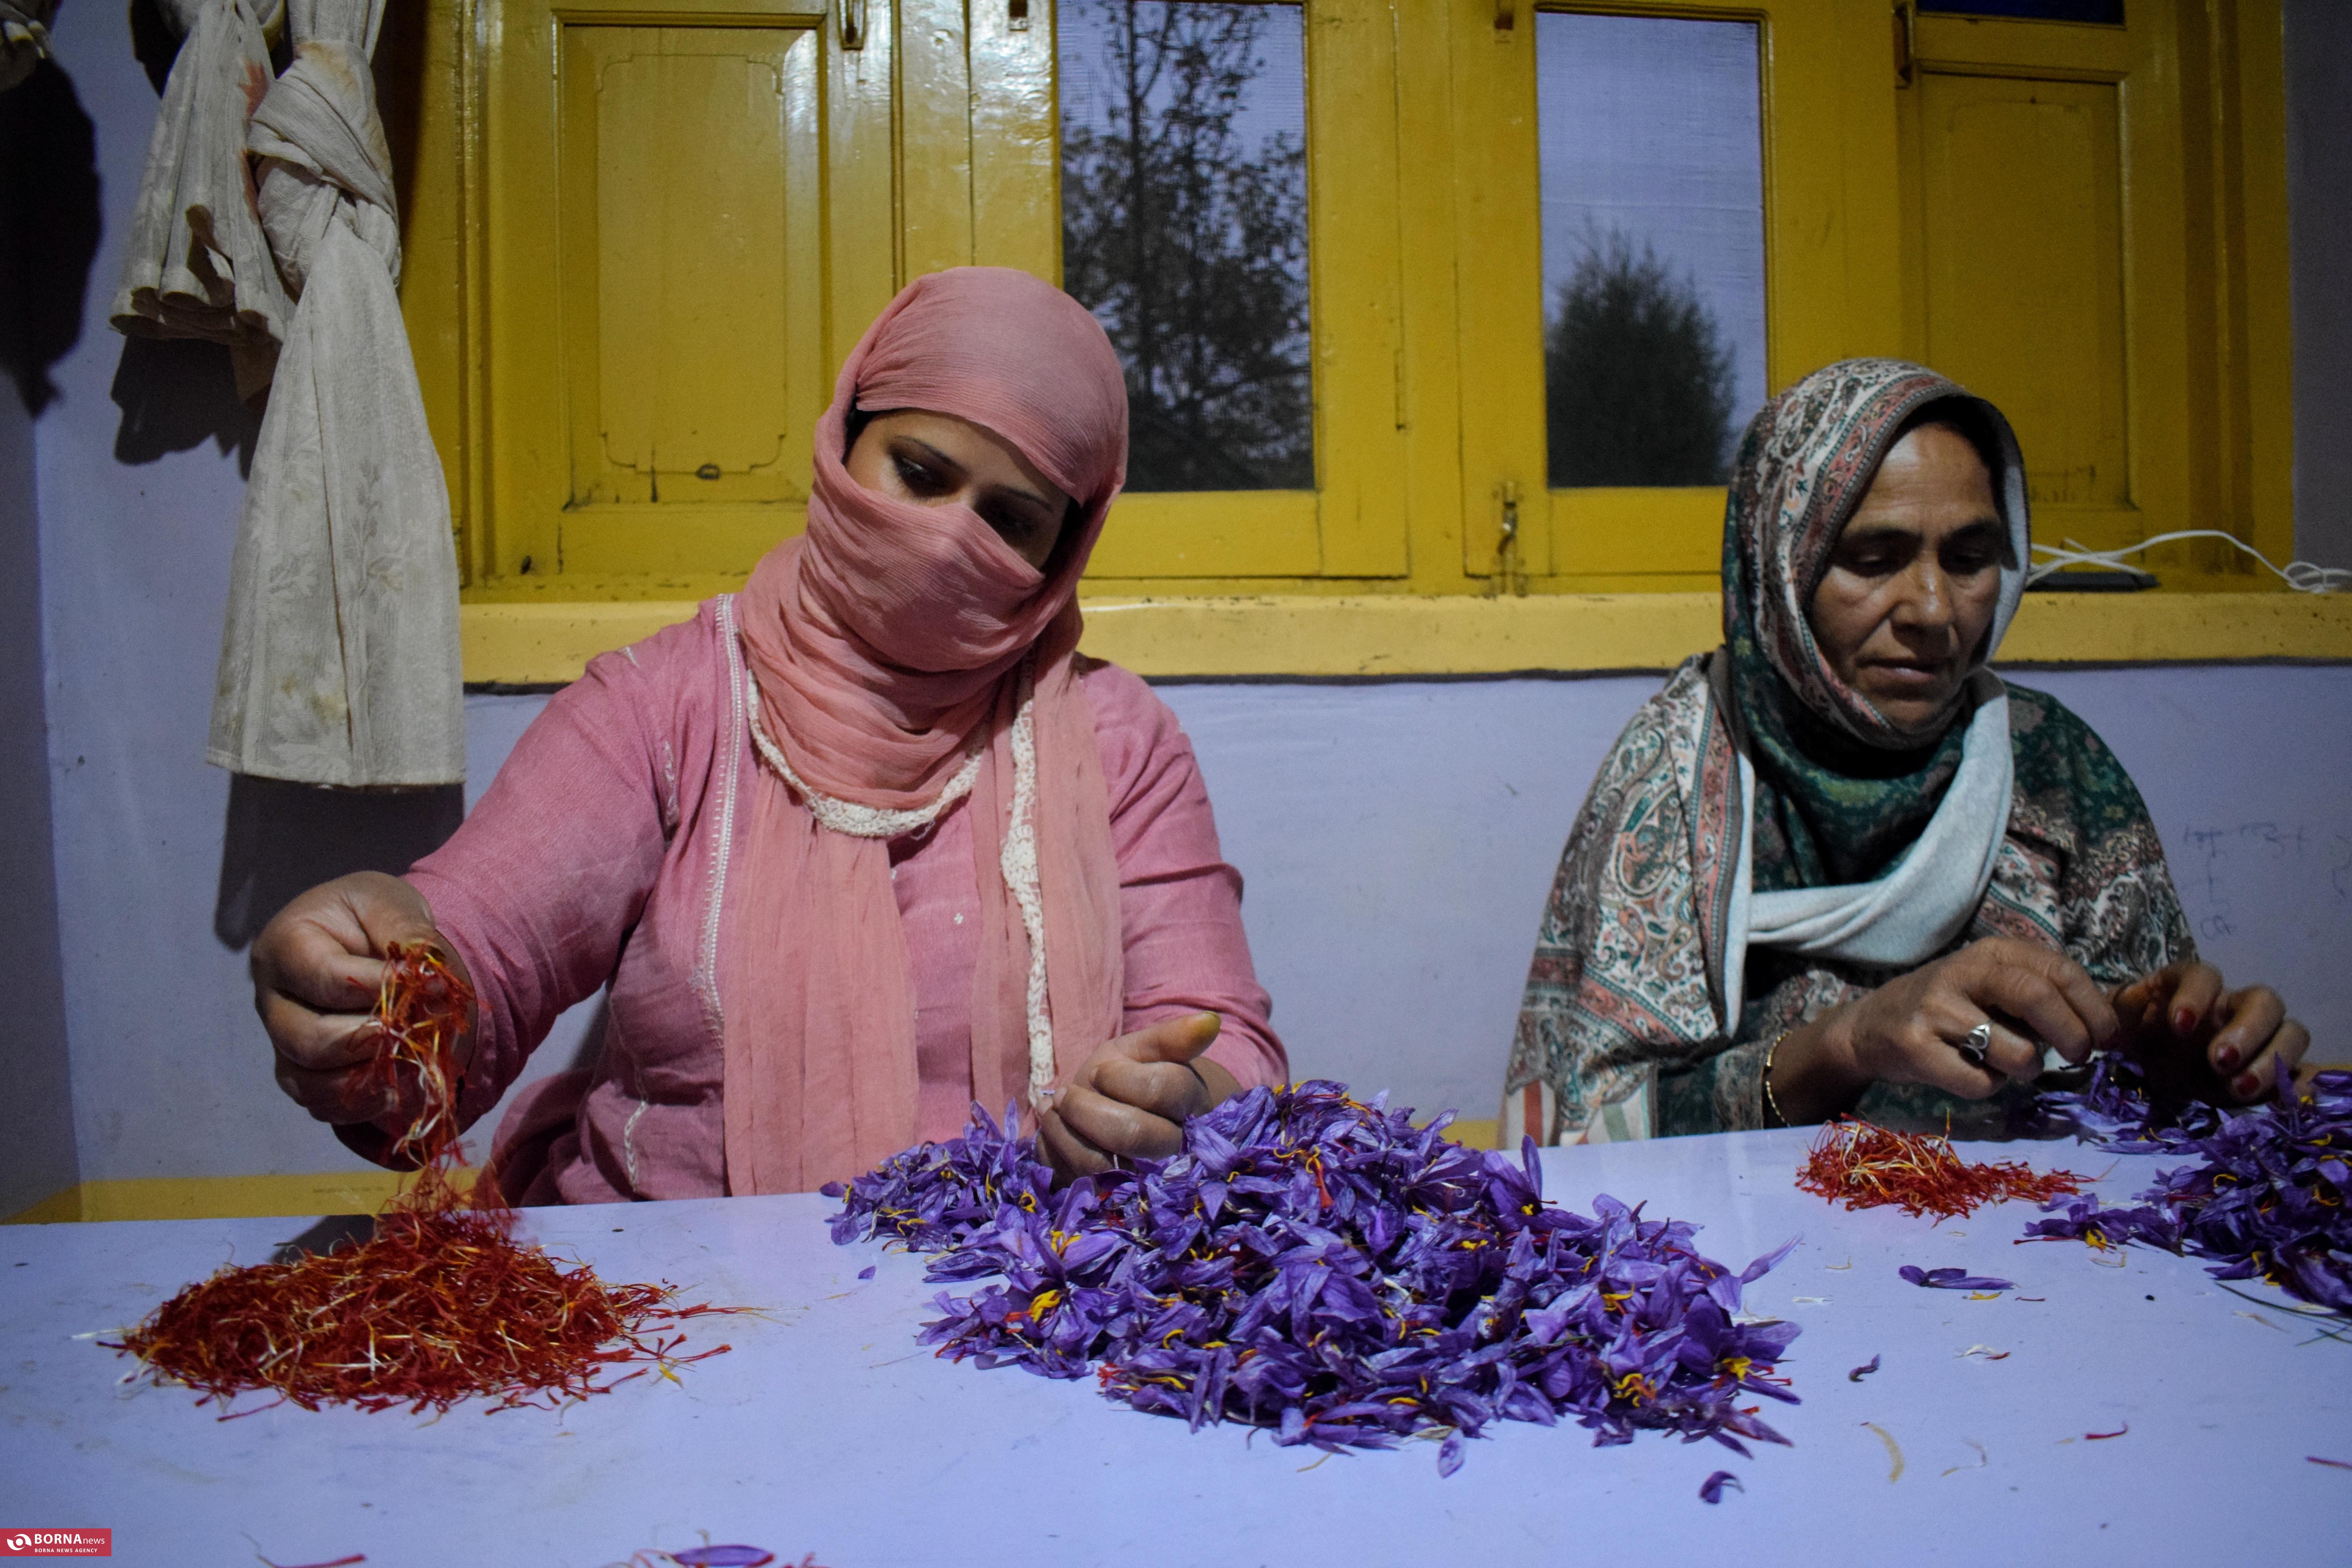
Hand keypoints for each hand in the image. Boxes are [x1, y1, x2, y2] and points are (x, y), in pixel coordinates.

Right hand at [250, 872, 471, 1128]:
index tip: (430, 985)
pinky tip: (393, 1088)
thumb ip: (405, 930)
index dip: (380, 988)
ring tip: (408, 1061)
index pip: (326, 979)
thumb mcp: (390, 902)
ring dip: (365, 1079)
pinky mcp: (300, 1071)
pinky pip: (320, 1104)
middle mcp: (273, 999)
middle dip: (369, 1039)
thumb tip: (424, 971)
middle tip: (413, 1028)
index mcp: (284, 946)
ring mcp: (282, 1041)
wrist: (364, 938)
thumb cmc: (371, 915)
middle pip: (308, 1041)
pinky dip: (358, 1104)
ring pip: (308, 1082)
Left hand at [1036, 1012, 1237, 1182]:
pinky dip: (1054, 1152)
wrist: (1126, 1120)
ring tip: (1053, 1108)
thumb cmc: (1134, 1079)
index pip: (1162, 1089)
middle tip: (1065, 1093)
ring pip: (1100, 1165)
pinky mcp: (1111, 1202)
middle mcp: (1176, 1151)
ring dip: (1063, 1130)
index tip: (1102, 1071)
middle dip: (1086, 1107)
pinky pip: (1075, 1183)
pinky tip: (1052, 1132)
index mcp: (1190, 1105)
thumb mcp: (1148, 1051)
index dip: (1120, 1077)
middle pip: (1132, 1133)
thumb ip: (1173, 1037)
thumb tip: (1210, 1021)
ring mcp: (1144, 1183)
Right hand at [1768, 936, 2120, 1124]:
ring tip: (2010, 1065)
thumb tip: (2109, 1027)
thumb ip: (2044, 995)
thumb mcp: (1994, 986)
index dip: (2095, 1008)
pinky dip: (1989, 1087)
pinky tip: (1970, 1072)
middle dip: (2073, 1035)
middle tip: (2080, 1056)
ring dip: (2027, 1069)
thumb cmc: (1950, 1009)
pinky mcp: (1915, 1047)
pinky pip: (1980, 1082)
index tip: (2108, 1037)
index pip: (2061, 971)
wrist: (1870, 1027)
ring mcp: (1935, 1009)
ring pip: (2016, 1051)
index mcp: (1992, 952)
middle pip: (2038, 997)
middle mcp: (1963, 972)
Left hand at [2111, 961, 2307, 1105]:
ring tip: (2239, 1089)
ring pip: (2291, 1032)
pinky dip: (2300, 1083)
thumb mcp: (2121, 1026)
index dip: (2195, 995)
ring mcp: (2262, 1036)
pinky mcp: (2275, 1067)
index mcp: (2193, 987)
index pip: (2203, 976)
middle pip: (2263, 1001)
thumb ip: (2121, 1010)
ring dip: (2272, 1060)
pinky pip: (2303, 1069)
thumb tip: (2134, 997)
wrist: (2153, 1070)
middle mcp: (2234, 1005)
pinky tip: (2283, 1101)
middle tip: (2219, 1060)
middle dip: (2247, 1030)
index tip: (2179, 1024)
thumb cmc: (2141, 1038)